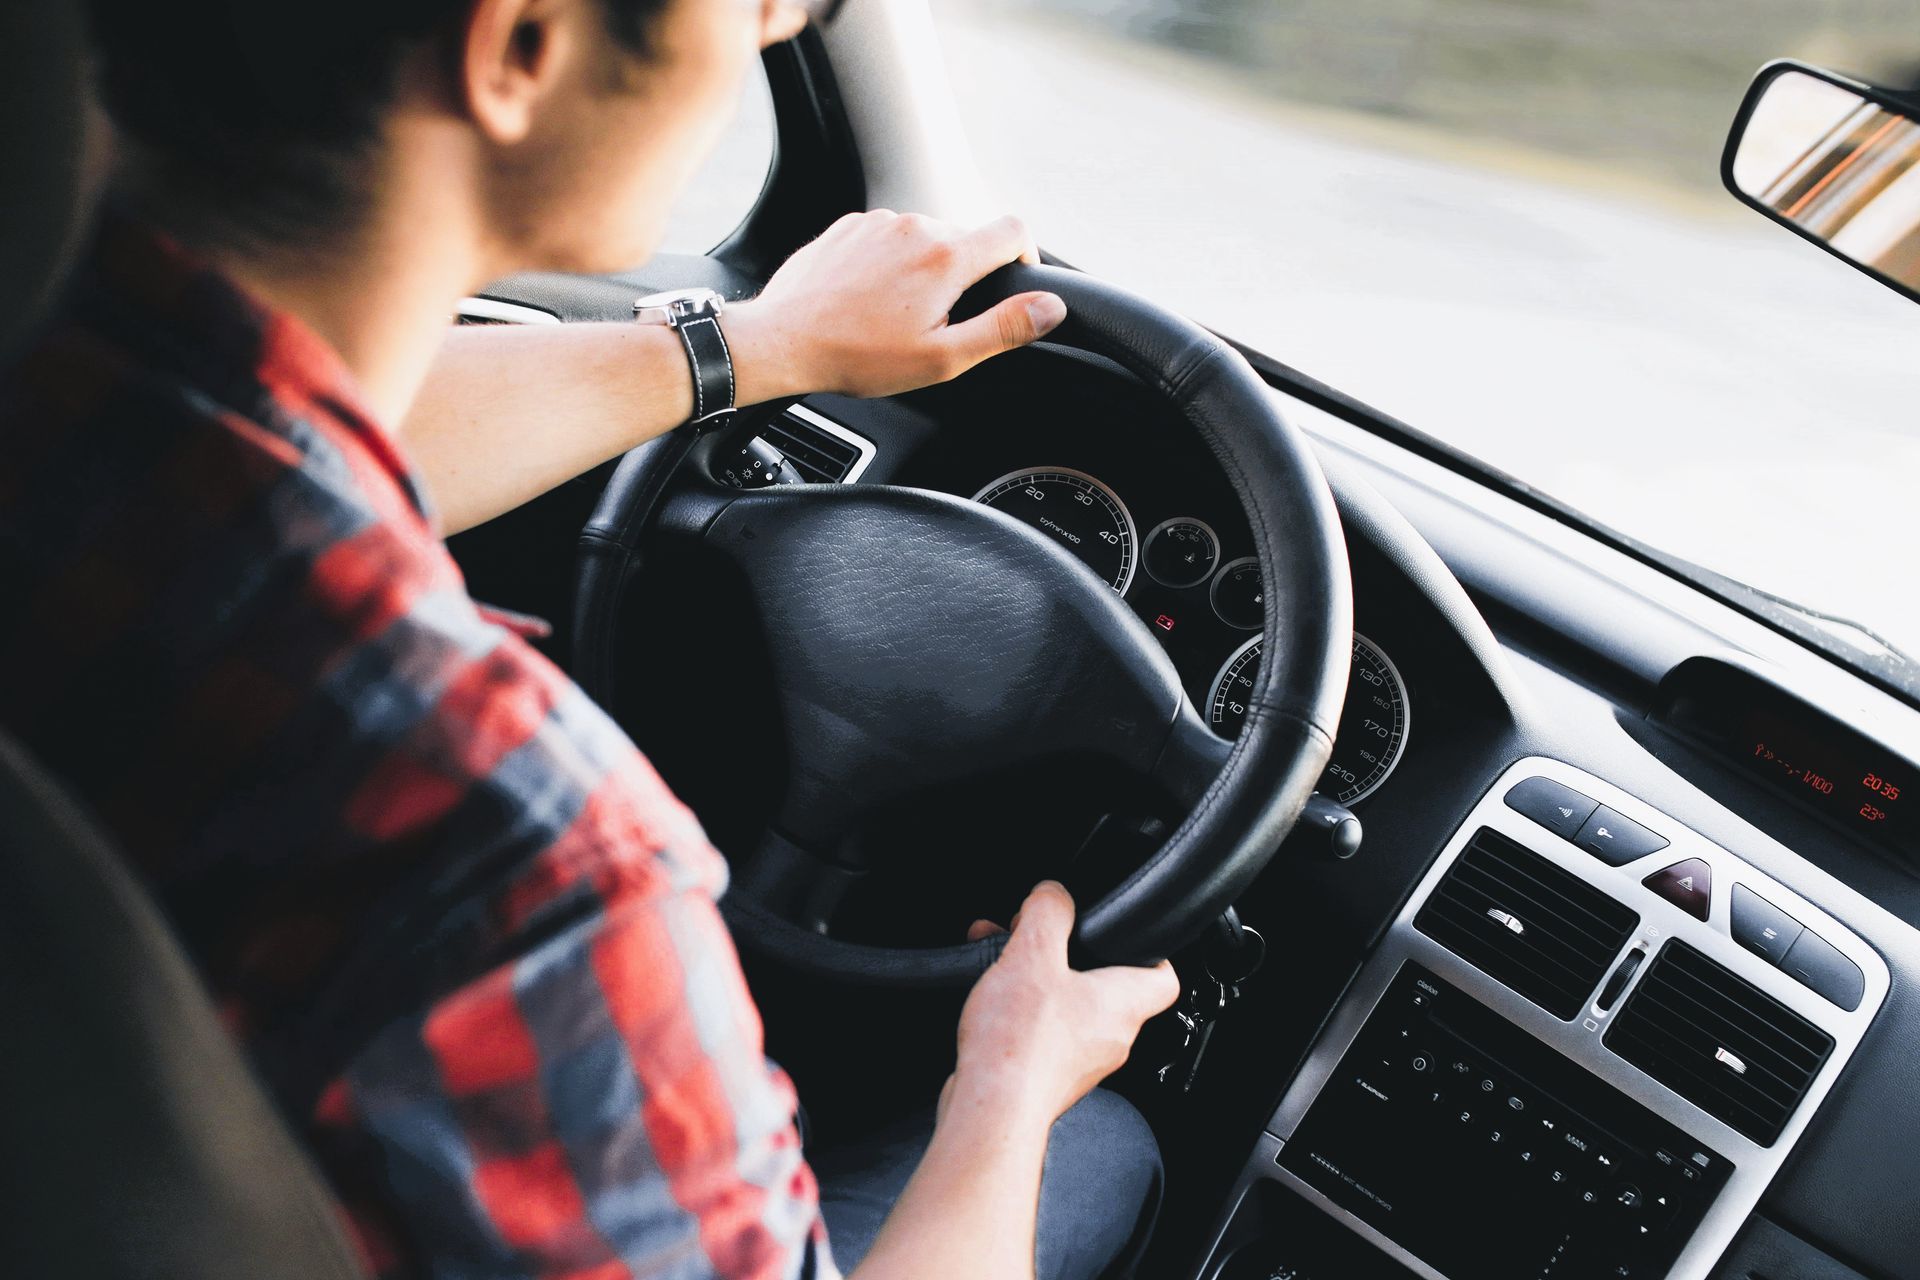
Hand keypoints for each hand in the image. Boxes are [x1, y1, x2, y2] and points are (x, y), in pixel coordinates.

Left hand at [723, 210, 1066, 401]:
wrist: (782, 340)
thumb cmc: (858, 356)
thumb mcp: (942, 357)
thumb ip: (1003, 329)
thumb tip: (1050, 308)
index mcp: (947, 257)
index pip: (1014, 231)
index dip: (1026, 256)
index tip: (1014, 283)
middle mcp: (916, 226)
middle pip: (967, 238)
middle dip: (965, 276)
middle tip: (938, 322)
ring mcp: (879, 222)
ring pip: (925, 238)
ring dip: (925, 269)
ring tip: (897, 315)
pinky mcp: (849, 226)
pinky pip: (887, 237)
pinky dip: (890, 263)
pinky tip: (869, 300)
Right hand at [946, 882, 1179, 1128]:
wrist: (991, 1110)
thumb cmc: (1020, 1046)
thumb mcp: (1033, 954)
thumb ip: (1048, 912)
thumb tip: (1053, 894)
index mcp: (1123, 1004)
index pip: (1164, 976)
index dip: (1150, 950)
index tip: (1127, 934)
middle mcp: (1111, 1038)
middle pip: (1105, 987)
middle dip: (1068, 957)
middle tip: (1039, 939)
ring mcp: (1080, 1063)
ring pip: (1068, 1008)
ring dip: (1037, 980)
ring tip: (1002, 962)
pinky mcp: (1048, 1079)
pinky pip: (1043, 1034)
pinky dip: (1020, 1011)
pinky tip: (989, 1001)